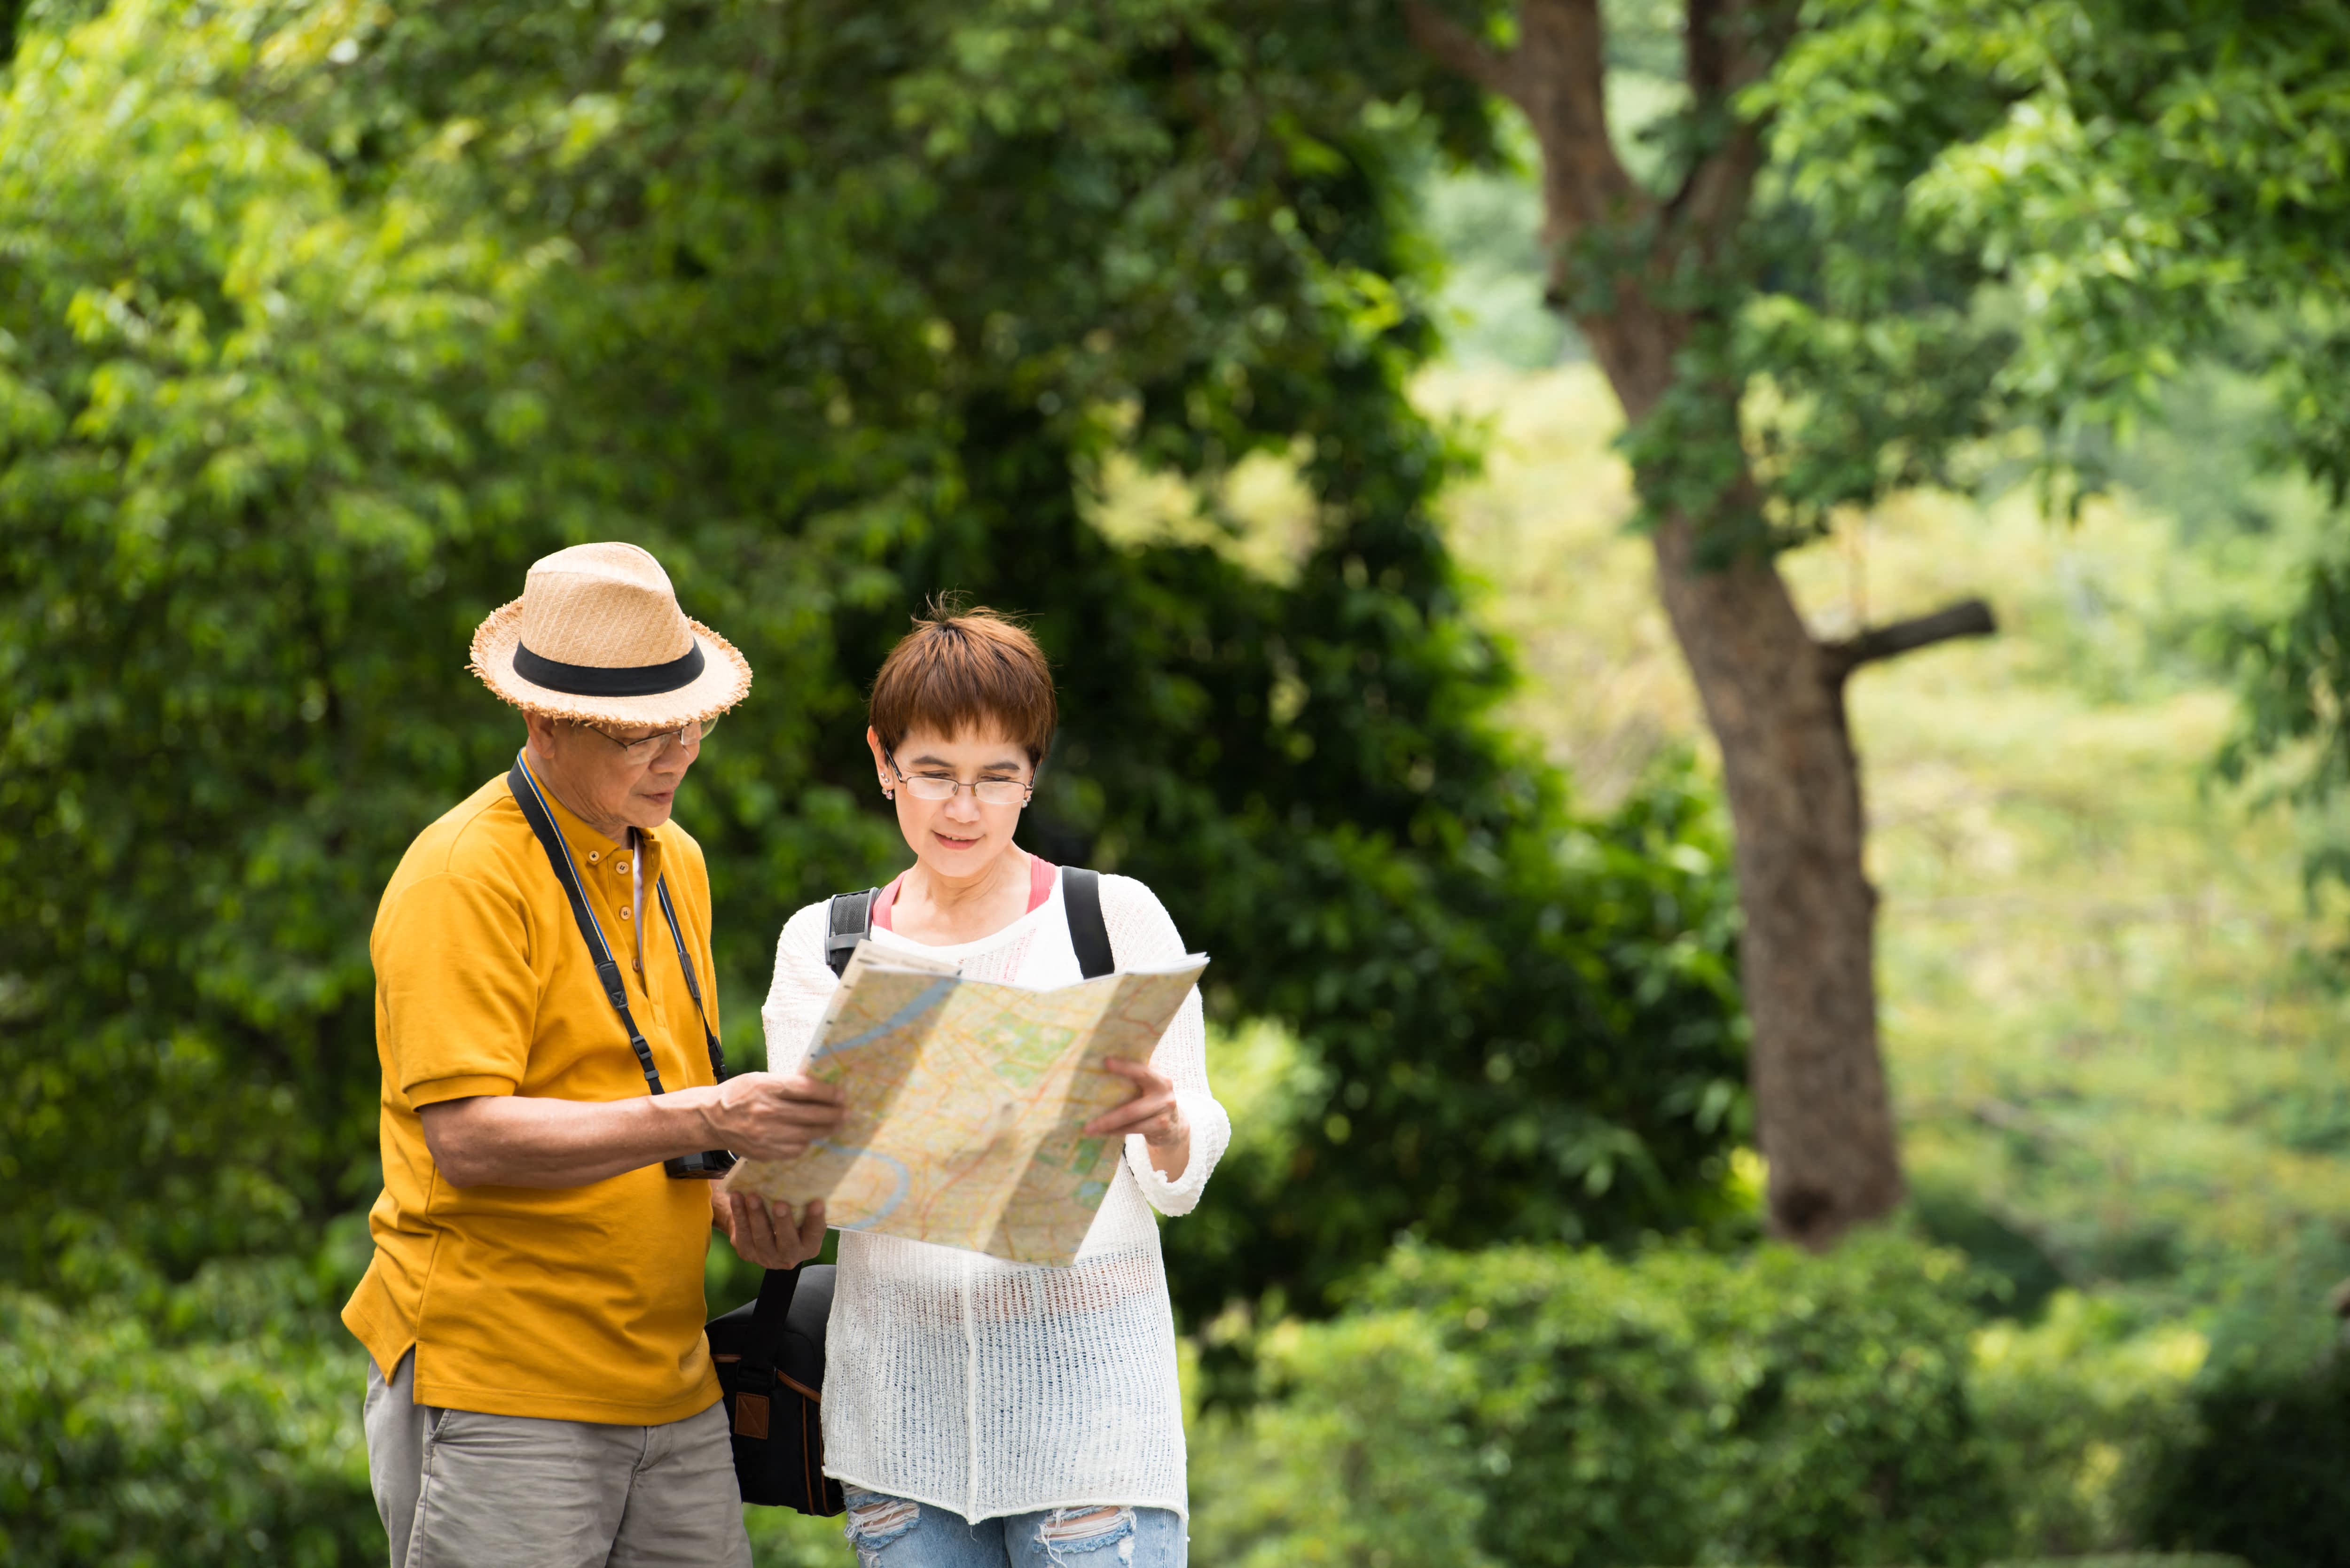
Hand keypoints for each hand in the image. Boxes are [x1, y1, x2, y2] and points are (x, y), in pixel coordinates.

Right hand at [701, 1071, 846, 1162]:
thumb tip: (820, 1088)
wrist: (711, 1119)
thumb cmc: (739, 1094)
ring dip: (825, 1130)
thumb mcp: (760, 1079)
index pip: (807, 1089)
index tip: (842, 1095)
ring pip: (807, 1134)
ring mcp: (765, 1134)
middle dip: (834, 1114)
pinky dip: (806, 1144)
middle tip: (847, 1113)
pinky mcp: (764, 1151)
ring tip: (836, 1125)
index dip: (829, 1093)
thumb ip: (787, 1084)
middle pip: (811, 1114)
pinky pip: (795, 1150)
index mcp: (767, 1087)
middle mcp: (767, 1111)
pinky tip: (810, 1137)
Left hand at [712, 1188, 826, 1268]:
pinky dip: (739, 1213)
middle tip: (780, 1204)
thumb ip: (804, 1206)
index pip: (815, 1233)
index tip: (817, 1203)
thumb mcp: (800, 1216)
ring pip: (761, 1237)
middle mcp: (789, 1256)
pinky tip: (737, 1197)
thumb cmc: (788, 1217)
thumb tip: (807, 1180)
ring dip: (757, 1215)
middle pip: (787, 1241)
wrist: (761, 1232)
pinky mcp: (746, 1252)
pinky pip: (742, 1232)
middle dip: (783, 1223)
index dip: (815, 1220)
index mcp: (808, 1246)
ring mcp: (766, 1257)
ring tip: (753, 1196)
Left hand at [1083, 1058, 1186, 1147]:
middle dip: (1108, 1115)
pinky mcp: (1163, 1126)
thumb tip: (1101, 1067)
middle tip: (1085, 1119)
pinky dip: (1117, 1131)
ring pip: (1131, 1120)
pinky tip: (1104, 1132)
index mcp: (1159, 1077)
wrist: (1174, 1124)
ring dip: (1108, 1125)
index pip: (1141, 1071)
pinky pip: (1135, 1129)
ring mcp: (1165, 1111)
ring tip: (1089, 1129)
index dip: (1124, 1067)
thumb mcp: (1148, 1085)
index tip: (1106, 1062)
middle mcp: (1165, 1092)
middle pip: (1132, 1107)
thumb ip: (1135, 1076)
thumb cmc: (1152, 1100)